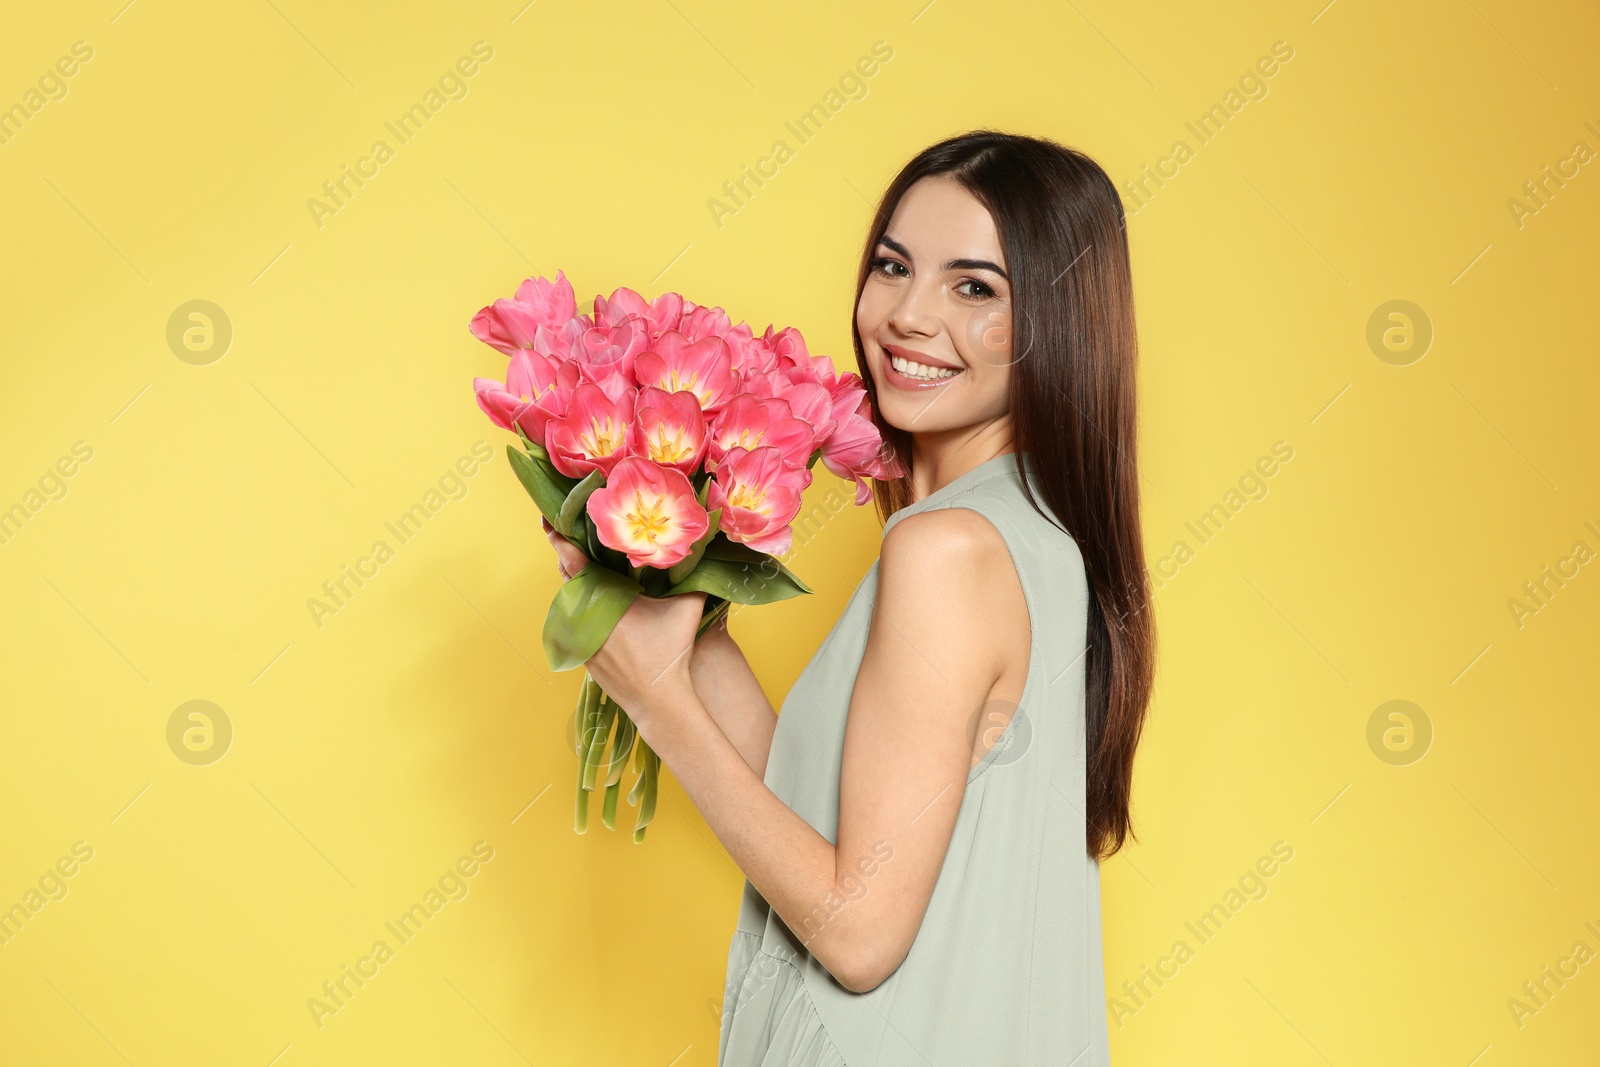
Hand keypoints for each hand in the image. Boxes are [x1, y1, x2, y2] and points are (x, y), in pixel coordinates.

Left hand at [542, 517, 707, 745]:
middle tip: (567, 530)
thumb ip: (692, 576)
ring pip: (569, 601)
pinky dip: (578, 608)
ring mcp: (579, 636)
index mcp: (605, 598)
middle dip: (567, 554)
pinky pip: (573, 622)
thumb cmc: (672, 653)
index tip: (549, 519)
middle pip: (567, 577)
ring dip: (575, 583)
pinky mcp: (580, 653)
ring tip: (581, 562)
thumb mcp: (686, 608)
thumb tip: (703, 547)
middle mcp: (585, 615)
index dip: (560, 538)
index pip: (573, 561)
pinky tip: (590, 599)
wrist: (659, 701)